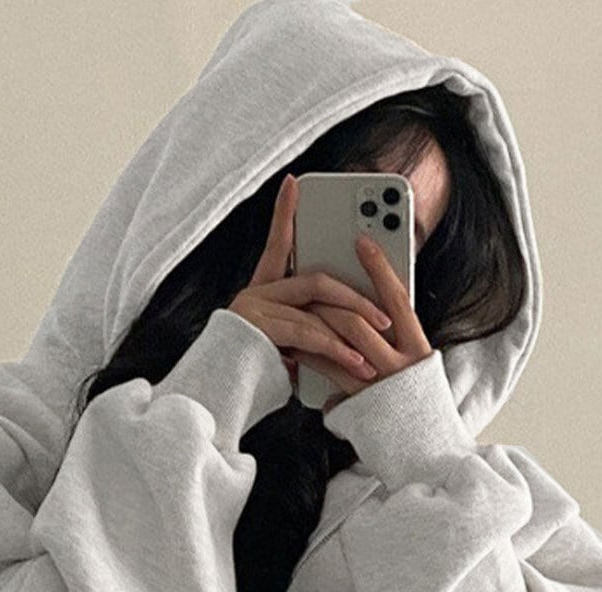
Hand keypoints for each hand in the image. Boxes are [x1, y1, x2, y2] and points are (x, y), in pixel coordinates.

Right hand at [226, 174, 393, 388]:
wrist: (216, 398)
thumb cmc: (253, 379)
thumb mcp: (283, 349)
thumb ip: (304, 329)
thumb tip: (344, 331)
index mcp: (261, 292)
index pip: (277, 245)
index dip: (284, 213)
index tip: (293, 184)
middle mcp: (255, 293)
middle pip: (316, 281)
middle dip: (355, 298)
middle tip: (385, 315)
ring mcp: (253, 307)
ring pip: (316, 307)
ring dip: (352, 328)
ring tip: (377, 348)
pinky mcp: (256, 327)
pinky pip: (307, 334)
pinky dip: (336, 350)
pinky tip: (356, 362)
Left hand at [286, 232, 432, 415]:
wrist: (421, 453)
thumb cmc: (413, 408)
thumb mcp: (415, 370)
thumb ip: (397, 342)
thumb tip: (374, 313)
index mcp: (420, 349)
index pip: (399, 299)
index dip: (380, 268)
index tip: (362, 242)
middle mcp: (403, 364)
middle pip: (363, 317)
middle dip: (334, 294)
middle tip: (314, 273)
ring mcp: (380, 382)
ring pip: (342, 339)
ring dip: (317, 319)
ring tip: (299, 304)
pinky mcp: (358, 400)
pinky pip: (329, 367)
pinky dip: (312, 351)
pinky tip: (297, 342)